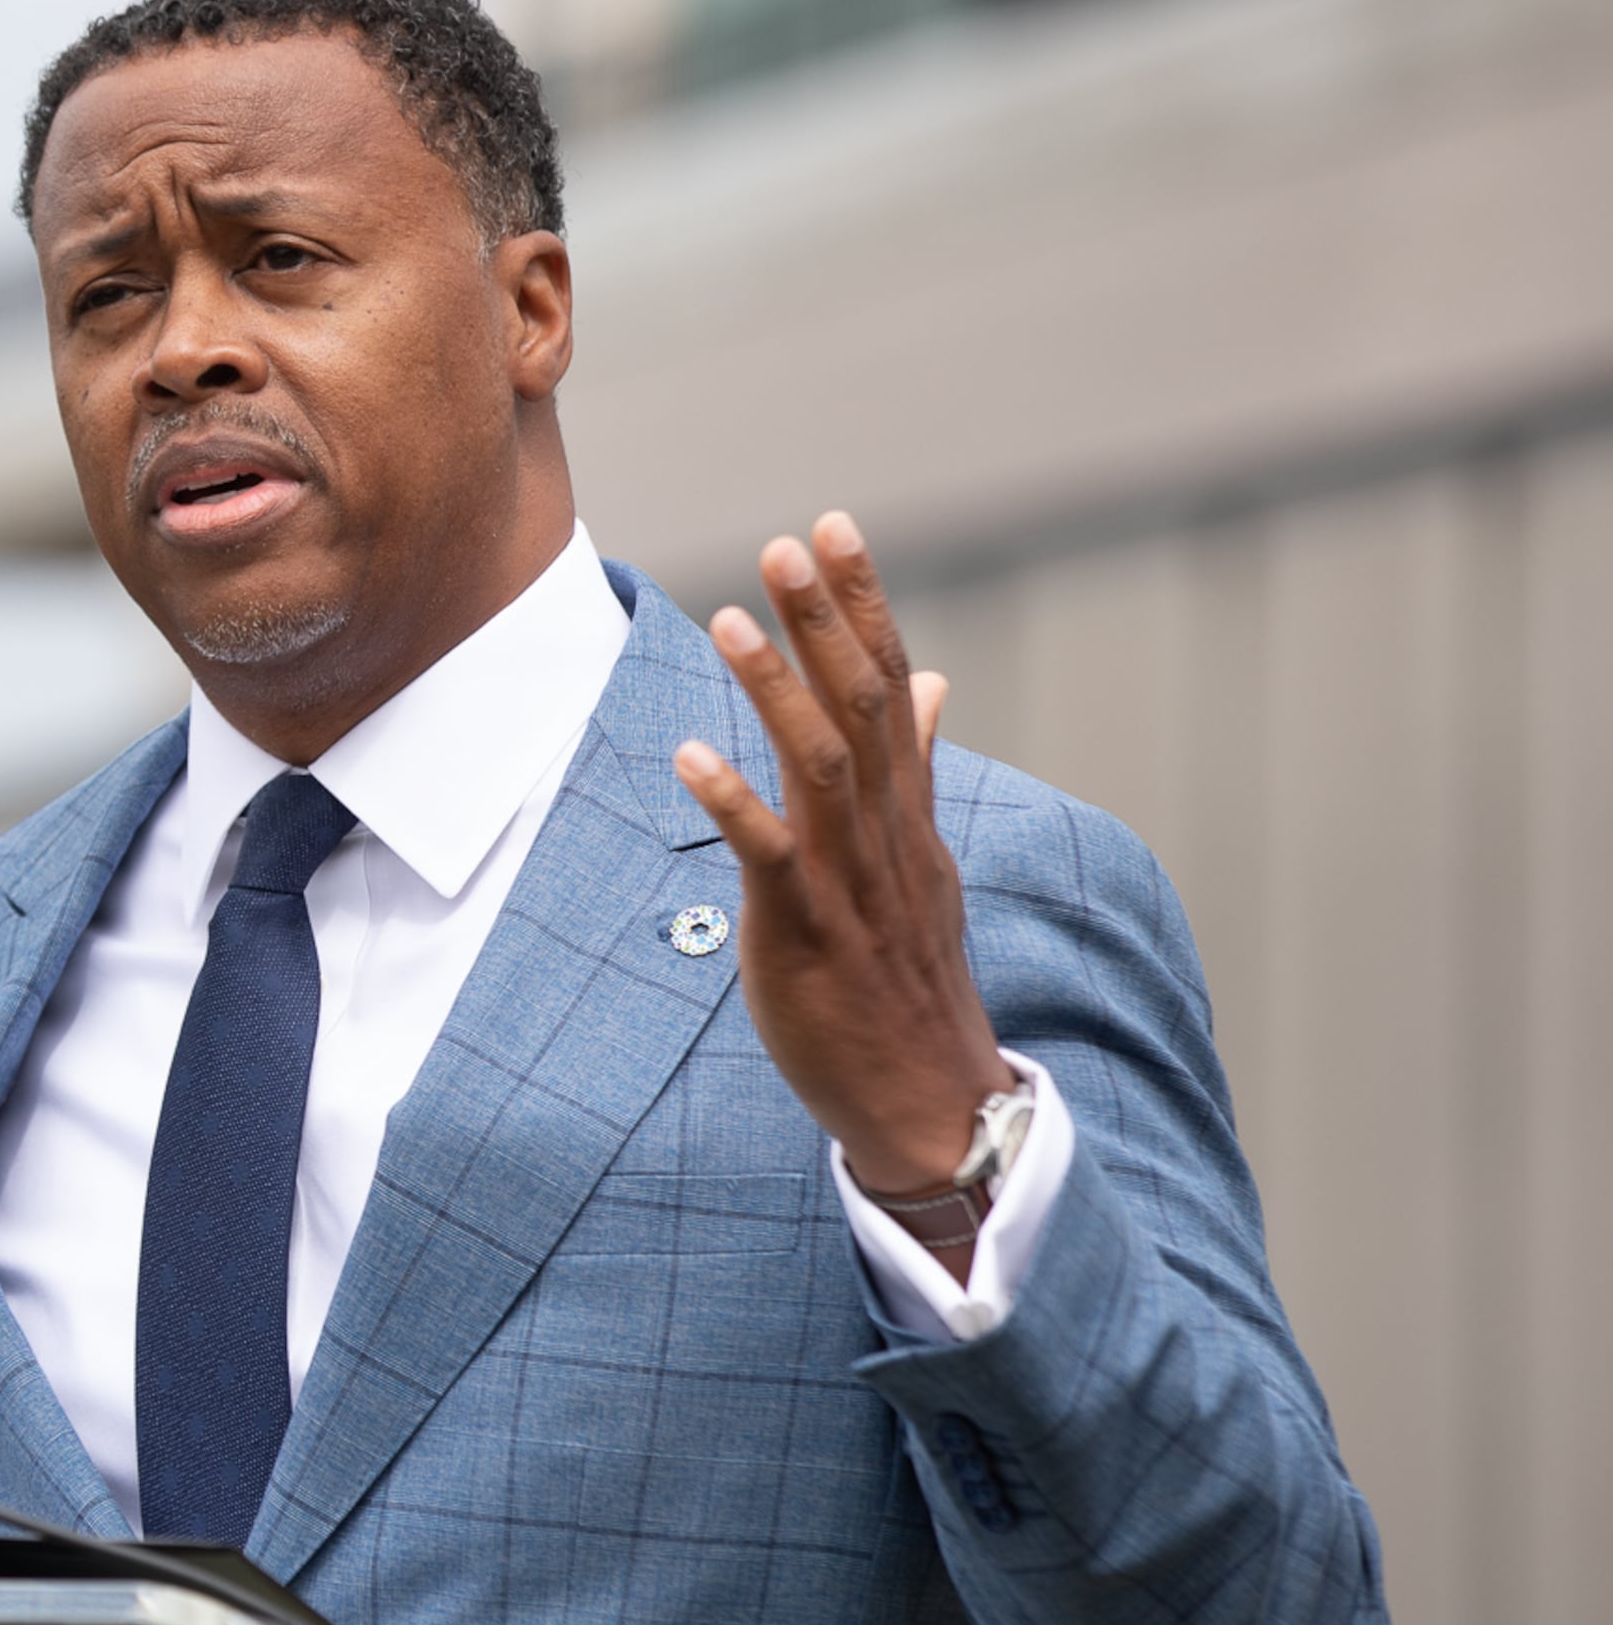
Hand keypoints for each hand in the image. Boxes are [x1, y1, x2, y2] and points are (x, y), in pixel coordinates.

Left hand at [672, 514, 1009, 1223]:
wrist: (928, 1099)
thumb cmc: (907, 978)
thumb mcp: (919, 862)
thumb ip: (918, 769)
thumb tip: (935, 685)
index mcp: (909, 814)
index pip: (892, 686)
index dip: (864, 605)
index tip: (832, 525)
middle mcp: (888, 836)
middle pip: (864, 708)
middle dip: (827, 622)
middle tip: (787, 542)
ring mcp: (852, 885)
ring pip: (824, 769)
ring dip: (777, 691)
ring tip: (729, 619)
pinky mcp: (807, 937)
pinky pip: (772, 860)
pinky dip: (733, 804)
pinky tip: (689, 756)